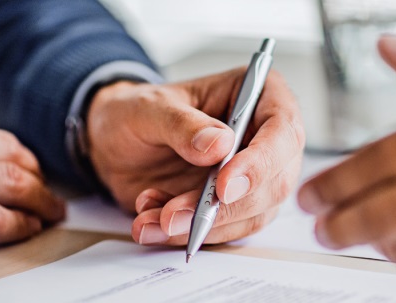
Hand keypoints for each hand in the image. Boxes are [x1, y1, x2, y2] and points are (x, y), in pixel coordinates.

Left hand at [85, 68, 303, 245]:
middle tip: (177, 213)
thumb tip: (219, 145)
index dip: (261, 162)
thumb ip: (182, 125)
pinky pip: (228, 231)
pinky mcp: (236, 206)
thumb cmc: (138, 112)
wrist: (113, 142)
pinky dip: (189, 233)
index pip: (283, 131)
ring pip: (254, 213)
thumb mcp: (149, 108)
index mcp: (261, 96)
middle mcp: (266, 137)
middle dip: (227, 206)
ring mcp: (255, 175)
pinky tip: (153, 219)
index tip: (225, 186)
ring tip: (156, 218)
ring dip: (205, 225)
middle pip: (276, 181)